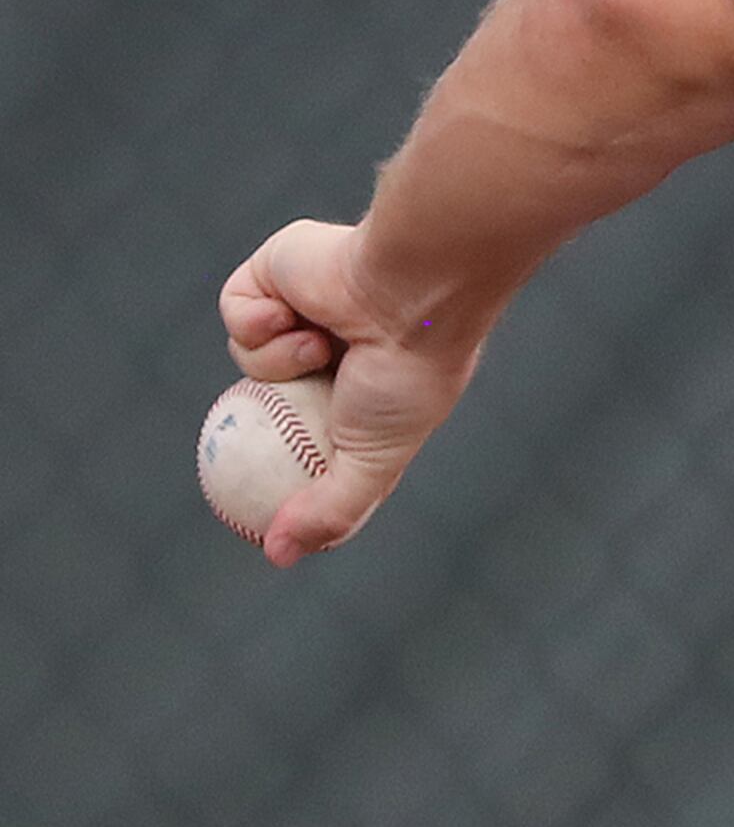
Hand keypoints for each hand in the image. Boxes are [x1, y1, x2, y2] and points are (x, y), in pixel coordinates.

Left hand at [217, 220, 478, 565]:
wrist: (407, 293)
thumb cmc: (405, 375)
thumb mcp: (374, 460)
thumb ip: (332, 509)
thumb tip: (277, 554)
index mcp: (362, 387)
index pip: (307, 431)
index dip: (280, 460)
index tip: (258, 496)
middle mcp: (332, 347)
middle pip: (267, 397)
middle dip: (266, 415)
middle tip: (259, 436)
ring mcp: (299, 307)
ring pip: (245, 357)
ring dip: (274, 360)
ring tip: (319, 345)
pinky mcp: (271, 272)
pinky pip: (234, 311)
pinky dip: (258, 323)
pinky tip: (296, 314)